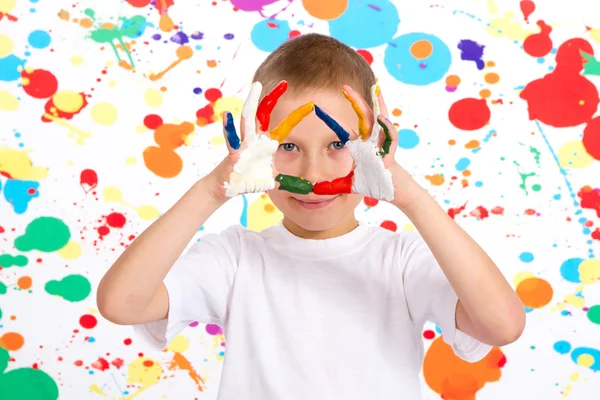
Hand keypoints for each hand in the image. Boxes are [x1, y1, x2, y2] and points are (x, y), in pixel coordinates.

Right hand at [204, 81, 314, 203]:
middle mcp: (255, 139)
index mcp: (266, 143)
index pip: (284, 127)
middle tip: (284, 83)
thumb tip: (306, 187)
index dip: (296, 116)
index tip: (311, 105)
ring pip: (248, 119)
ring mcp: (244, 144)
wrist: (229, 186)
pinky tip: (227, 115)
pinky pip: (231, 139)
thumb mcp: (273, 179)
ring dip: (252, 103)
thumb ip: (288, 181)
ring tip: (256, 86)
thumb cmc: (250, 179)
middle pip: (265, 114)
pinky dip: (229, 128)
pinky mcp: (233, 153)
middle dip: (273, 98)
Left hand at [316, 84, 421, 209]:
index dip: (342, 115)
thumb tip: (315, 191)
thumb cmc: (374, 184)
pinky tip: (381, 117)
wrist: (395, 191)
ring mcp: (384, 144)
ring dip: (378, 104)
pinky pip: (390, 138)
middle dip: (358, 99)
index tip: (329, 103)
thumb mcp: (350, 183)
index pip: (352, 124)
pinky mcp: (391, 152)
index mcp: (363, 143)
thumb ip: (335, 185)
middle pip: (367, 114)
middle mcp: (374, 139)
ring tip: (374, 89)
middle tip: (345, 86)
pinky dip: (387, 127)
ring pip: (382, 120)